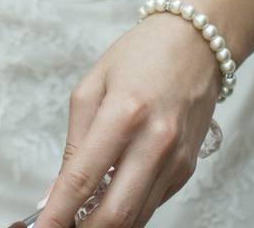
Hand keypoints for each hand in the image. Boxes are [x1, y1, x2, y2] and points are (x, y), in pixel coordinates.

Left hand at [35, 13, 221, 227]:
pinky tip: (108, 201)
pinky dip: (127, 211)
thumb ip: (74, 142)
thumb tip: (56, 191)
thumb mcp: (92, 87)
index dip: (58, 213)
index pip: (83, 179)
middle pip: (115, 213)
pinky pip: (152, 204)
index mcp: (124, 115)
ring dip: (104, 226)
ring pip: (137, 217)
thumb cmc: (140, 56)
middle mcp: (155, 143)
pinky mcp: (187, 170)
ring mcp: (176, 160)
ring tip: (78, 219)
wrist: (198, 44)